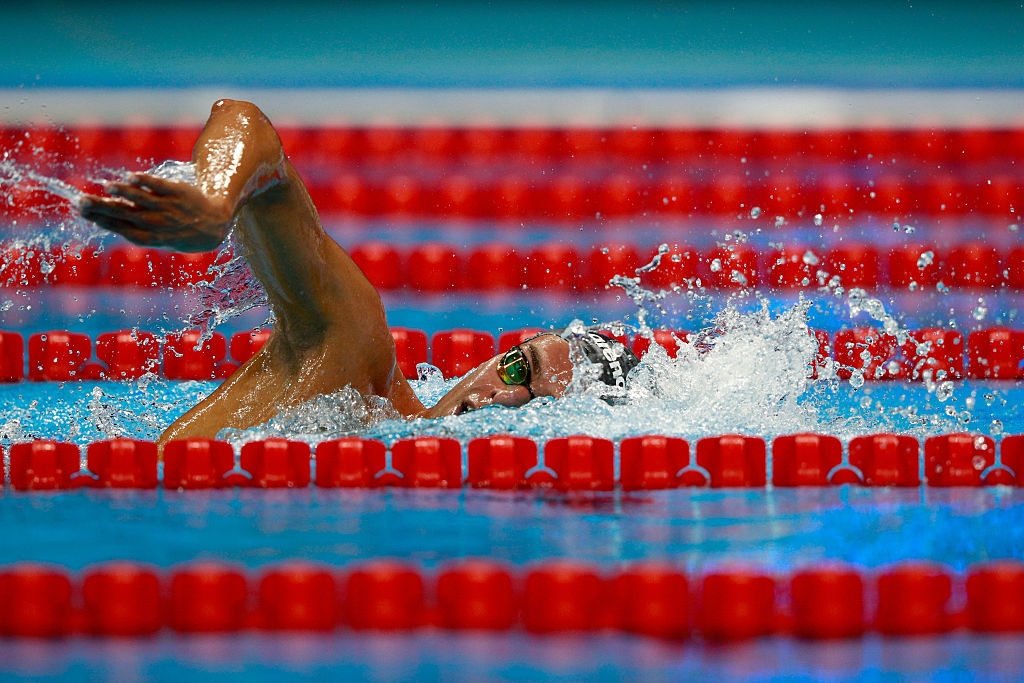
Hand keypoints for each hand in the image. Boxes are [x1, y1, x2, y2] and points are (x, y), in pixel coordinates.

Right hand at [78, 173, 231, 251]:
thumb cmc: (176, 230)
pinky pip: (159, 186)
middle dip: (103, 207)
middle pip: (125, 214)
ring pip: (142, 199)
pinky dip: (145, 182)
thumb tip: (99, 214)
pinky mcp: (177, 192)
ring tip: (109, 187)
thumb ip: (130, 224)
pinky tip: (131, 177)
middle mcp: (156, 223)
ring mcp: (167, 208)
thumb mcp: (155, 236)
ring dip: (124, 192)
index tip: (81, 209)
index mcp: (148, 237)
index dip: (100, 219)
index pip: (120, 228)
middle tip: (81, 199)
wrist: (212, 224)